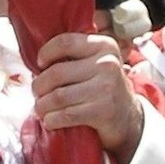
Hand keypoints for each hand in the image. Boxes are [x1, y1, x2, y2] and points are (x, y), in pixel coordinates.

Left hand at [33, 33, 143, 162]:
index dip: (46, 53)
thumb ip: (75, 54)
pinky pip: (66, 115)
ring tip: (40, 108)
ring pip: (58, 96)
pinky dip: (52, 120)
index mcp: (104, 46)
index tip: (40, 64)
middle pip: (56, 73)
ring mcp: (106, 88)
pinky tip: (50, 121)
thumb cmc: (102, 86)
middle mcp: (107, 64)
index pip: (65, 42)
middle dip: (39, 86)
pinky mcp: (103, 111)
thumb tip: (38, 60)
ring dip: (42, 105)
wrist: (127, 117)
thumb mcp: (96, 62)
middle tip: (37, 93)